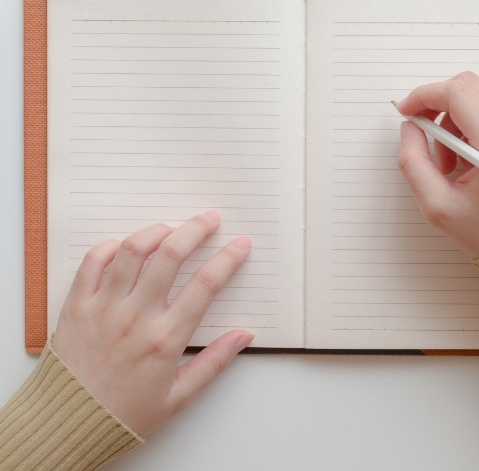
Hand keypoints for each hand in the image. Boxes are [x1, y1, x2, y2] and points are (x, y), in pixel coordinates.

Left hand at [51, 211, 253, 436]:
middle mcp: (135, 317)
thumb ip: (215, 362)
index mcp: (165, 339)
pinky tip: (126, 248)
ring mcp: (104, 308)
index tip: (240, 245)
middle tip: (209, 219)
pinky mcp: (77, 306)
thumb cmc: (124, 414)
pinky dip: (111, 247)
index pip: (205, 285)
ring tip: (170, 228)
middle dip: (196, 230)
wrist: (68, 424)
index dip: (228, 259)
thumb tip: (245, 335)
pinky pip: (93, 262)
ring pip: (132, 251)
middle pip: (171, 255)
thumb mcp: (179, 396)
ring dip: (156, 231)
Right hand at [396, 72, 478, 258]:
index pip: (457, 93)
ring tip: (451, 162)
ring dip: (455, 121)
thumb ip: (413, 161)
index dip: (424, 96)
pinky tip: (470, 161)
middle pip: (468, 87)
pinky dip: (473, 127)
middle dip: (438, 107)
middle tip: (427, 140)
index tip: (407, 112)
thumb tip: (410, 127)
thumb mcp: (438, 207)